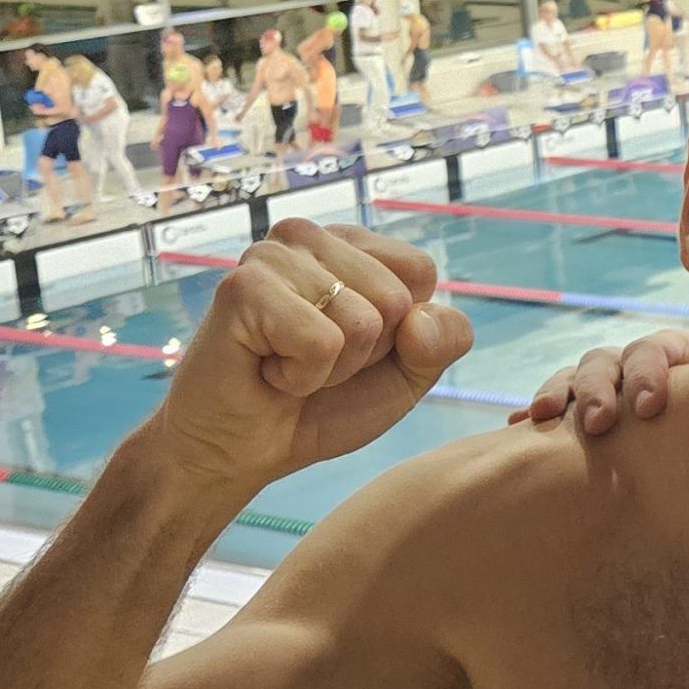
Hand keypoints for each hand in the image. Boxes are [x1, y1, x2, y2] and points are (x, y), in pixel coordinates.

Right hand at [152, 220, 470, 492]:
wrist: (245, 450)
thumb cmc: (323, 405)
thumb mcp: (409, 374)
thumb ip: (445, 339)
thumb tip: (419, 320)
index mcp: (348, 244)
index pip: (419, 271)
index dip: (400, 331)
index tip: (352, 347)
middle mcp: (307, 237)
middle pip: (396, 297)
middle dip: (365, 351)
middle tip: (314, 360)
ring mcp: (270, 256)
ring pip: (363, 321)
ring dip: (333, 366)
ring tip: (288, 364)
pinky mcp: (242, 288)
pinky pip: (323, 341)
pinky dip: (303, 376)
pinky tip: (267, 371)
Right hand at [509, 329, 688, 433]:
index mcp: (675, 358)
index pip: (654, 352)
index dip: (648, 375)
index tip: (647, 408)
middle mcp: (633, 365)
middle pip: (605, 363)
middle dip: (597, 391)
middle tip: (598, 425)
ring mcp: (603, 383)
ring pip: (574, 379)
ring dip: (556, 395)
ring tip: (540, 416)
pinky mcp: (579, 407)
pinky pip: (553, 405)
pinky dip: (536, 413)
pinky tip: (516, 426)